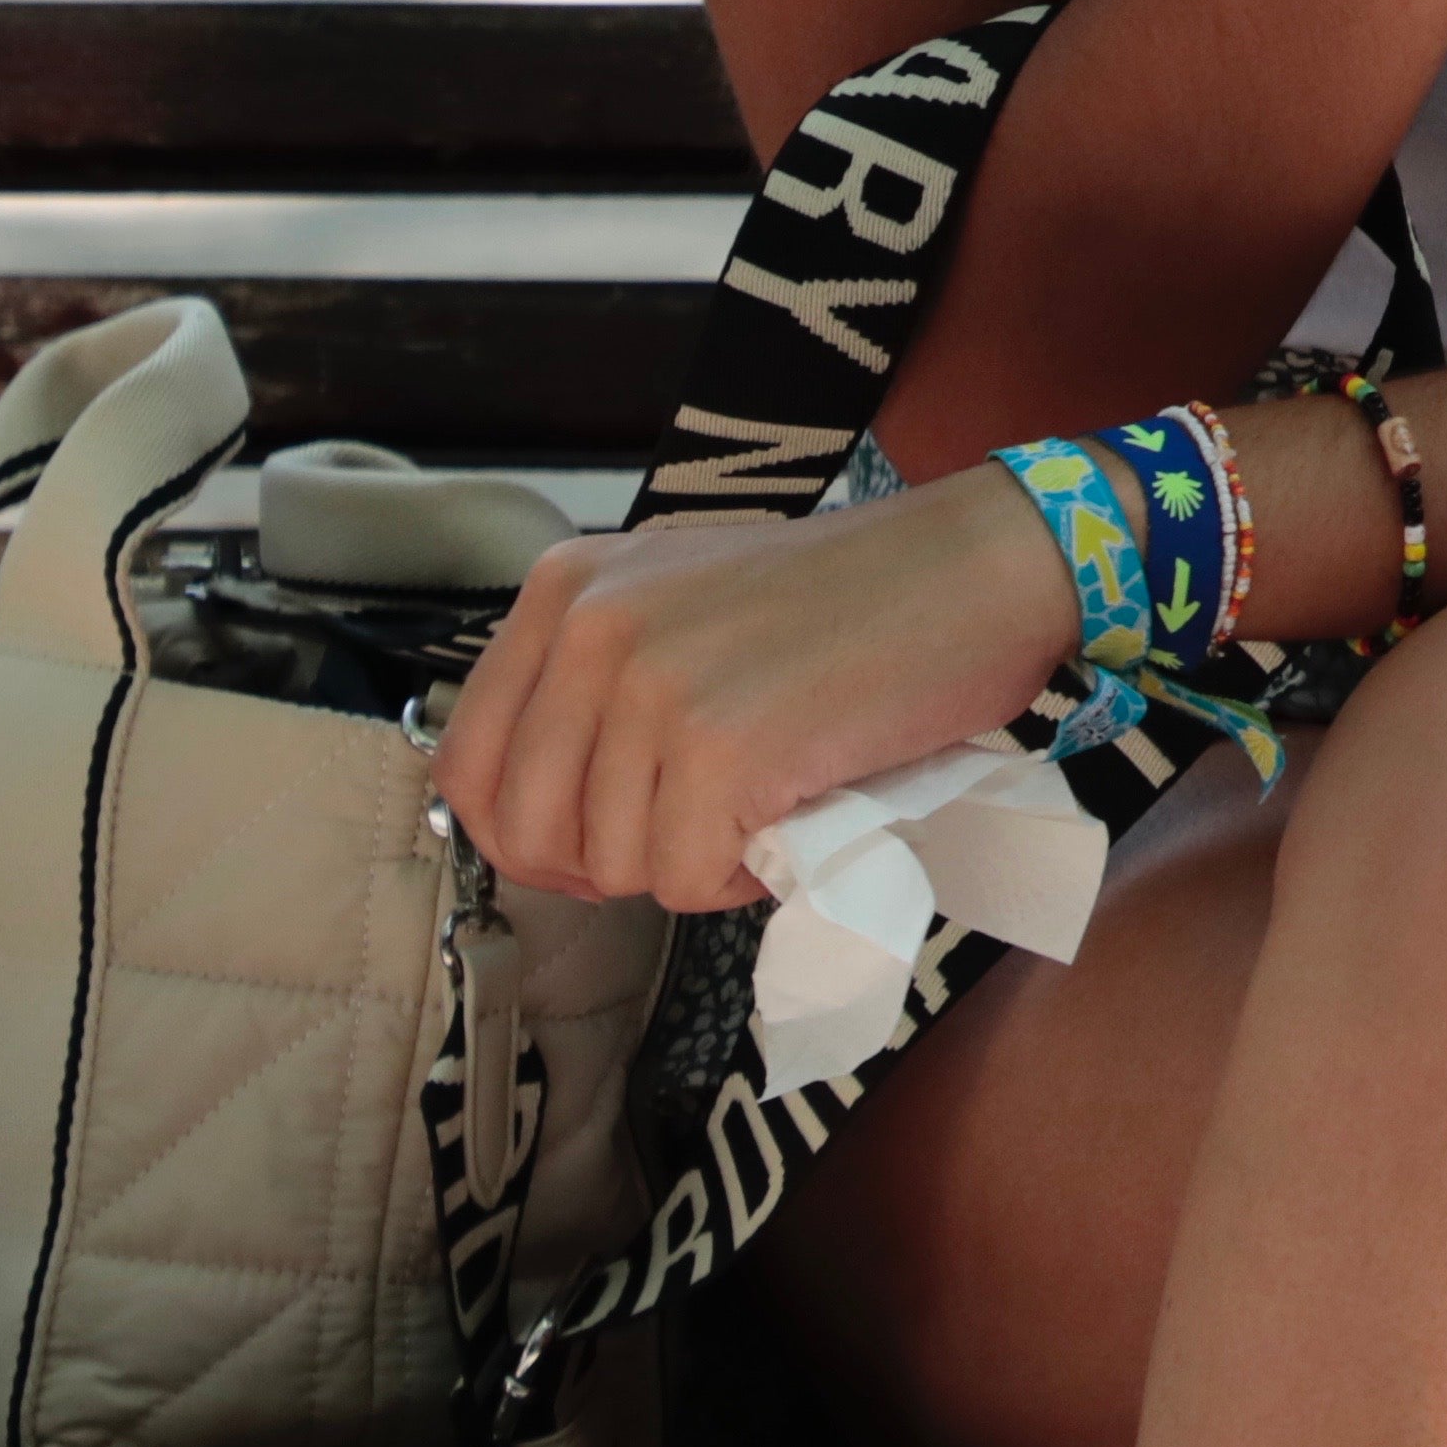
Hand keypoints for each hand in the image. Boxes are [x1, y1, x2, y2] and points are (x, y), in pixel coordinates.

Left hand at [431, 473, 1082, 913]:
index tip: (594, 842)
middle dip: (608, 862)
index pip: (468, 763)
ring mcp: (654, 686)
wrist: (978, 565)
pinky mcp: (723, 750)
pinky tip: (794, 814)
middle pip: (529, 832)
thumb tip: (540, 822)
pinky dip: (743, 877)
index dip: (525, 833)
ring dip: (691, 863)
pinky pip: (689, 881)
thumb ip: (598, 681)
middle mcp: (592, 627)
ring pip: (613, 866)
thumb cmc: (853, 596)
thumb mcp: (681, 602)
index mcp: (567, 588)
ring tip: (767, 801)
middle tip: (695, 834)